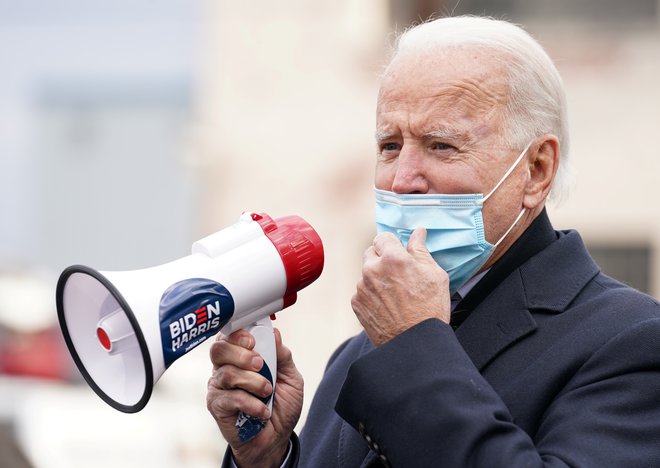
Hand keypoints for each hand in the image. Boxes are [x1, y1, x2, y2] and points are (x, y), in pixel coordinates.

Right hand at [207, 328, 302, 467]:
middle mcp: (225, 367)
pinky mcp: (217, 405)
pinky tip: (263, 410)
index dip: (238, 334)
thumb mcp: (291, 377)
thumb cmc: (281, 405)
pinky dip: (251, 403)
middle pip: (219, 349)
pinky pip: (230, 398)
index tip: (253, 340)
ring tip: (268, 391)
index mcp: (240, 355)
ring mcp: (218, 386)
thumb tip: (275, 333)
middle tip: (261, 365)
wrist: (276, 438)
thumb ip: (282, 355)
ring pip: (227, 373)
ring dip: (253, 381)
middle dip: (242, 354)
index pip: (229, 335)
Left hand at [351, 228, 450, 345]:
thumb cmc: (429, 309)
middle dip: (382, 259)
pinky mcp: (357, 303)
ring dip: (377, 278)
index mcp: (393, 258)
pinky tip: (387, 306)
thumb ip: (421, 250)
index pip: (384, 237)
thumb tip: (417, 233)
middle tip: (398, 274)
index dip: (393, 245)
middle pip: (371, 253)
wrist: (415, 344)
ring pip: (366, 273)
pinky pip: (362, 292)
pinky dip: (371, 295)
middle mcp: (372, 269)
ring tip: (395, 295)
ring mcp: (362, 287)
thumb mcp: (435, 275)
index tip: (399, 253)